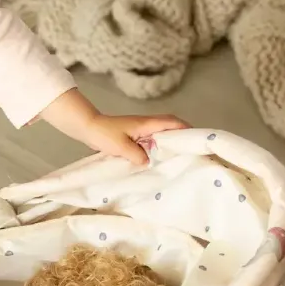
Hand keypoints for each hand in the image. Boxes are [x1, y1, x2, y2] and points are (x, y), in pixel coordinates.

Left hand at [38, 89, 187, 164]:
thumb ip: (136, 155)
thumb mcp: (120, 146)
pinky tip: (157, 161)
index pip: (172, 123)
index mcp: (147, 124)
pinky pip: (151, 141)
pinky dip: (157, 148)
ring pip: (161, 135)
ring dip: (169, 144)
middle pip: (170, 128)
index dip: (186, 129)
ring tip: (178, 159)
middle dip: (182, 137)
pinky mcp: (134, 137)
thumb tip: (149, 162)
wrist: (87, 128)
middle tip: (191, 152)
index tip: (197, 139)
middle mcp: (147, 125)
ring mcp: (140, 130)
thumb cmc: (104, 134)